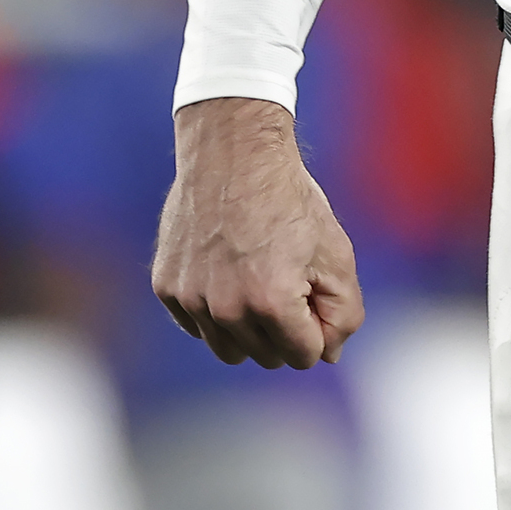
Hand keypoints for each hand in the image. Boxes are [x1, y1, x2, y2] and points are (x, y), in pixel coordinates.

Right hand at [152, 97, 365, 369]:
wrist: (233, 153)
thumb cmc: (290, 201)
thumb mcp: (336, 253)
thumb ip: (343, 313)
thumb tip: (328, 355)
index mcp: (272, 301)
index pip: (304, 356)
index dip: (317, 326)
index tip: (312, 289)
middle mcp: (225, 309)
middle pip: (266, 357)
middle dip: (285, 329)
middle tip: (288, 278)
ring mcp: (190, 299)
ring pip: (228, 350)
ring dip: (249, 328)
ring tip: (258, 279)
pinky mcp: (167, 288)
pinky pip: (197, 326)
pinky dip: (216, 311)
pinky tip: (228, 271)